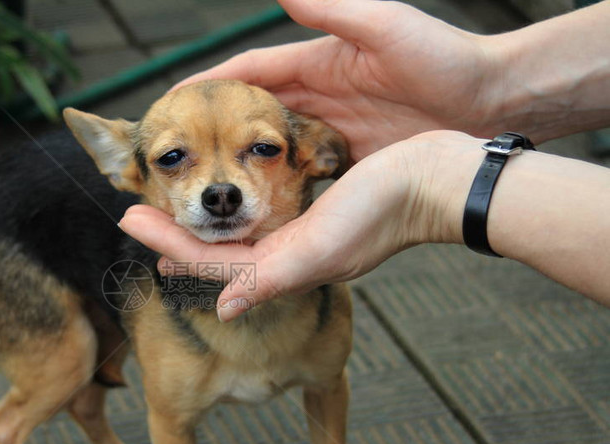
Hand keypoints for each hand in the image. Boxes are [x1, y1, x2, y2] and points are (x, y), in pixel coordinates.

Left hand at [119, 132, 482, 321]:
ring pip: (237, 240)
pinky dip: (238, 219)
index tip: (129, 219)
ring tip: (168, 215)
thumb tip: (226, 311)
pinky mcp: (317, 219)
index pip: (213, 261)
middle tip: (132, 214)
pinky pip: (264, 225)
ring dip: (202, 227)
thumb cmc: (381, 213)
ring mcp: (302, 241)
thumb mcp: (322, 248)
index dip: (169, 241)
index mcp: (285, 269)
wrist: (433, 182)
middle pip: (217, 252)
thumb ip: (272, 280)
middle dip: (174, 235)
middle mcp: (288, 259)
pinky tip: (228, 213)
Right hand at [177, 0, 499, 159]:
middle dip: (213, 131)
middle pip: (252, 115)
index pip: (250, 73)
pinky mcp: (351, 158)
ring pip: (271, 148)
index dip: (209, 86)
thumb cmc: (445, 58)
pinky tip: (254, 204)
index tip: (170, 103)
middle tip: (176, 155)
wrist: (494, 100)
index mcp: (318, 63)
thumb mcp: (386, 27)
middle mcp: (319, 97)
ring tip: (205, 187)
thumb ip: (333, 10)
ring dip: (238, 164)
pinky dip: (276, 185)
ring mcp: (332, 130)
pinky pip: (303, 173)